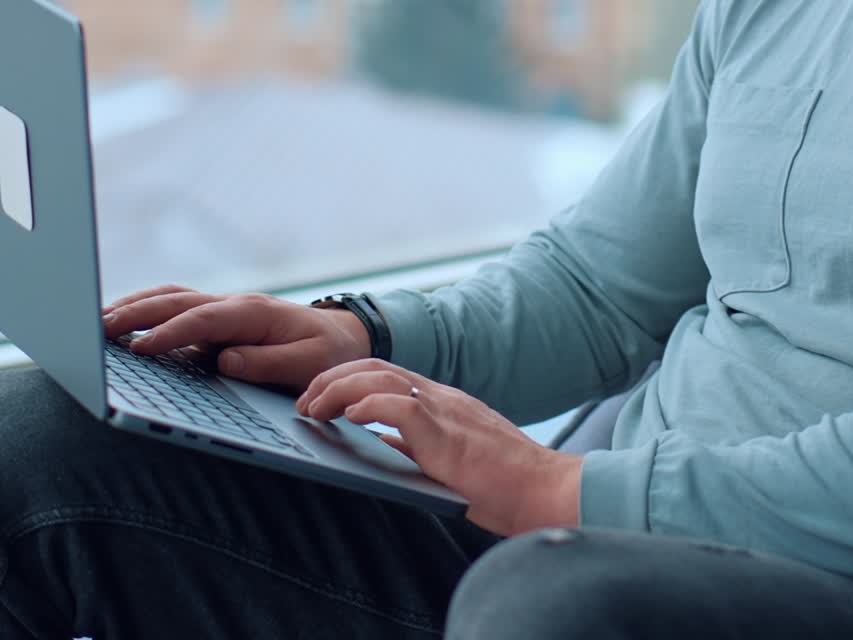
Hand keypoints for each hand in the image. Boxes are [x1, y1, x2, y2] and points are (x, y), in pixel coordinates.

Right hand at [102, 284, 370, 393]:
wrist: (341, 336)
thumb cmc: (327, 353)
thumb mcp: (310, 363)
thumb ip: (270, 362)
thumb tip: (227, 360)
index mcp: (256, 313)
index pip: (205, 320)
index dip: (171, 333)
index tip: (140, 348)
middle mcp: (235, 306)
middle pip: (180, 301)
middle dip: (138, 312)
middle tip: (97, 328)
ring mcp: (224, 311)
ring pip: (173, 299)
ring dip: (136, 306)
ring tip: (97, 321)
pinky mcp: (217, 322)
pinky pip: (177, 309)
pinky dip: (147, 310)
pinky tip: (122, 321)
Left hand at [297, 359, 583, 536]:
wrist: (545, 488)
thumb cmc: (503, 481)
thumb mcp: (449, 458)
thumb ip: (417, 445)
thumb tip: (379, 444)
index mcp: (442, 401)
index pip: (387, 372)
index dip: (346, 378)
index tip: (318, 397)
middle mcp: (442, 397)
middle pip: (378, 366)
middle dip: (333, 378)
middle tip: (304, 400)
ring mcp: (447, 410)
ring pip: (384, 378)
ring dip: (340, 389)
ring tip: (314, 407)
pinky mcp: (449, 434)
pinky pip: (402, 408)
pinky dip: (370, 406)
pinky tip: (350, 416)